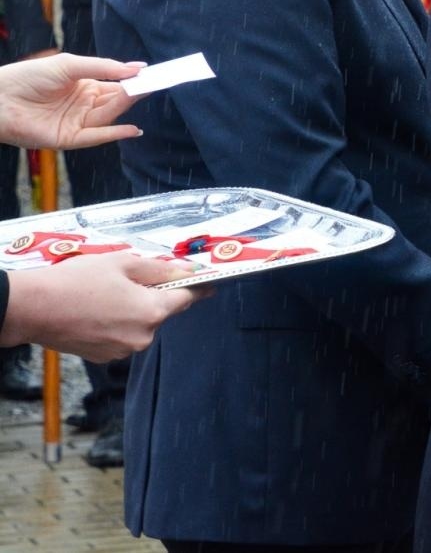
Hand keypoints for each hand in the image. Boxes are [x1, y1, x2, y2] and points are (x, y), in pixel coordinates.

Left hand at [0, 53, 144, 149]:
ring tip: (140, 93)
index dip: (134, 81)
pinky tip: (131, 129)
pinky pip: (95, 138)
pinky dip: (114, 135)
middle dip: (134, 93)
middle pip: (116, 101)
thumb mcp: (69, 65)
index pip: (117, 85)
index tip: (154, 75)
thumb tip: (137, 68)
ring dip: (125, 107)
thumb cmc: (28, 77)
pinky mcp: (67, 139)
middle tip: (153, 84)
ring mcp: (77, 123)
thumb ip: (103, 68)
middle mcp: (84, 106)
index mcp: (86, 87)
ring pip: (108, 116)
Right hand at [0, 253, 210, 362]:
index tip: (208, 283)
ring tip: (106, 293)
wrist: (33, 308)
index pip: (187, 299)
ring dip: (133, 309)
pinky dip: (116, 322)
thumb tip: (187, 270)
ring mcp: (122, 350)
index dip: (197, 287)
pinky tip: (96, 309)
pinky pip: (121, 335)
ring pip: (140, 324)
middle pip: (162, 312)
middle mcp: (142, 336)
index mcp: (152, 312)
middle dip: (154, 295)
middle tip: (131, 279)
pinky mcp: (104, 356)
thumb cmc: (75, 282)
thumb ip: (160, 269)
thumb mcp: (123, 263)